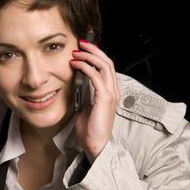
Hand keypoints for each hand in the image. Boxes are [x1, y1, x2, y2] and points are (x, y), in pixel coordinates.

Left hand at [71, 40, 119, 161]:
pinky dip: (86, 68)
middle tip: (81, 43)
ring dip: (89, 57)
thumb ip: (86, 93)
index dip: (96, 55)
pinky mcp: (104, 99)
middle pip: (107, 62)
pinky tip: (77, 65)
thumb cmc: (90, 130)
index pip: (106, 67)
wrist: (95, 145)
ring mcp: (110, 94)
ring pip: (104, 66)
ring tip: (76, 53)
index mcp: (110, 92)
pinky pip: (97, 77)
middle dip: (94, 50)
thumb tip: (79, 81)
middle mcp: (113, 91)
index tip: (84, 48)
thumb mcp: (87, 106)